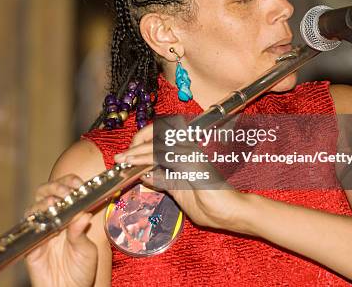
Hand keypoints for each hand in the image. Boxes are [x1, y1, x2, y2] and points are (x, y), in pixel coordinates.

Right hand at [24, 175, 97, 286]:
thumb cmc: (80, 272)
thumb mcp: (87, 251)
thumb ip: (81, 232)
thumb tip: (83, 214)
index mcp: (69, 217)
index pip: (65, 191)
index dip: (69, 183)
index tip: (77, 184)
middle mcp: (53, 220)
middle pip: (45, 193)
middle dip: (55, 187)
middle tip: (65, 192)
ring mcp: (41, 231)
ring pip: (34, 207)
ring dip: (45, 202)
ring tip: (56, 204)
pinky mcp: (30, 245)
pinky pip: (28, 228)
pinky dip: (35, 221)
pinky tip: (47, 223)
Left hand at [114, 120, 253, 234]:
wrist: (230, 214)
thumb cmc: (209, 205)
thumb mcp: (178, 191)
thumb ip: (163, 180)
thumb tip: (145, 174)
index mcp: (187, 153)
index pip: (161, 139)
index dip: (142, 143)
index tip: (128, 155)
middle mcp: (189, 148)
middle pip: (157, 136)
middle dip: (136, 145)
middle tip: (121, 156)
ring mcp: (191, 152)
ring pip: (157, 144)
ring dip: (137, 152)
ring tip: (124, 159)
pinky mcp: (190, 160)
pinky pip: (163, 154)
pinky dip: (146, 158)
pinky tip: (135, 163)